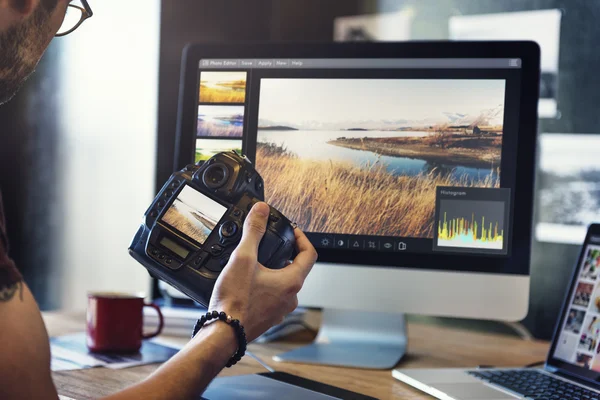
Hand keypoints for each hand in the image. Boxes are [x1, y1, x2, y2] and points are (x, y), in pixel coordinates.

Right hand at [208, 202, 316, 341]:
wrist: (222, 333)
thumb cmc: (235, 301)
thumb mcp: (243, 258)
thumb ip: (254, 231)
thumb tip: (261, 210)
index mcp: (292, 282)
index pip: (309, 254)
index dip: (302, 238)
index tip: (292, 231)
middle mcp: (290, 297)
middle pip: (296, 269)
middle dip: (285, 254)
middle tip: (271, 244)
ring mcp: (280, 310)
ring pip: (283, 284)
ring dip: (274, 271)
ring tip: (256, 262)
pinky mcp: (267, 317)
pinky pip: (272, 297)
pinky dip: (265, 286)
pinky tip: (248, 283)